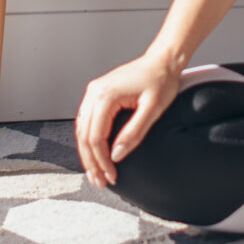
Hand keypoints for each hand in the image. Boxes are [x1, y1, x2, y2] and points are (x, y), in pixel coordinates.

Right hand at [75, 54, 182, 187]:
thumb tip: (116, 156)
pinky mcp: (98, 94)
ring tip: (96, 173)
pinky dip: (89, 140)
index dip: (102, 161)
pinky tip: (95, 153)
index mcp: (105, 95)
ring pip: (82, 129)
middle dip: (91, 162)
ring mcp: (93, 92)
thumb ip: (134, 133)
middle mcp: (94, 92)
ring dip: (88, 153)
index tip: (112, 176)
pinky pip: (87, 121)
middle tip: (100, 182)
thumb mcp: (152, 110)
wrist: (162, 61)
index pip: (95, 137)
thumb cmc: (160, 81)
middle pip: (84, 135)